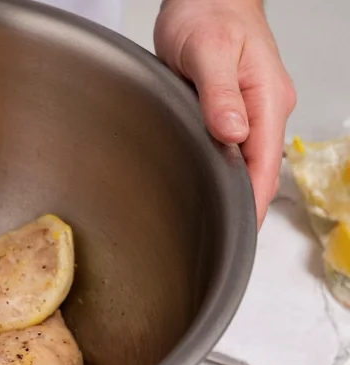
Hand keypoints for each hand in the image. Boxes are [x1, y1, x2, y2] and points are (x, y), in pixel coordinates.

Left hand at [154, 0, 295, 227]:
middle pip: (259, 170)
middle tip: (216, 235)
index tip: (239, 231)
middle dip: (242, 204)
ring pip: (246, 160)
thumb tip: (234, 131)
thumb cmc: (206, 13)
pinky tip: (205, 181)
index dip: (252, 201)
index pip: (265, 165)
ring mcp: (253, 109)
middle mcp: (266, 108)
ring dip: (231, 186)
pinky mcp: (236, 108)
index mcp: (267, 99)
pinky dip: (223, 168)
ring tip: (209, 219)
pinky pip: (234, 147)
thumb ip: (219, 92)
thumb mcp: (205, 51)